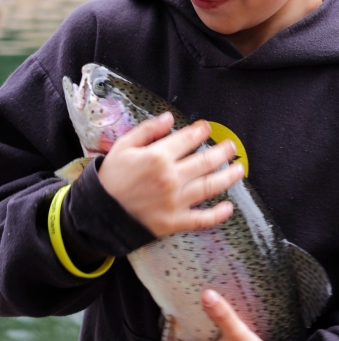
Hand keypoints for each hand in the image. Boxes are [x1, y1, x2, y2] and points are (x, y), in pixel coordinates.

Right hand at [98, 113, 242, 236]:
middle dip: (222, 152)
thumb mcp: (123, 147)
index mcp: (158, 157)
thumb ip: (148, 130)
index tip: (207, 129)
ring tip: (239, 170)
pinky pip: (201, 219)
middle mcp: (171, 178)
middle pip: (205, 162)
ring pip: (209, 187)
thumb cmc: (111, 177)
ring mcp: (175, 201)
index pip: (188, 140)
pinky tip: (229, 208)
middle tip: (231, 146)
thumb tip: (170, 118)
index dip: (201, 132)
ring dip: (228, 177)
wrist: (98, 213)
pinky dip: (217, 215)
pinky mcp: (174, 222)